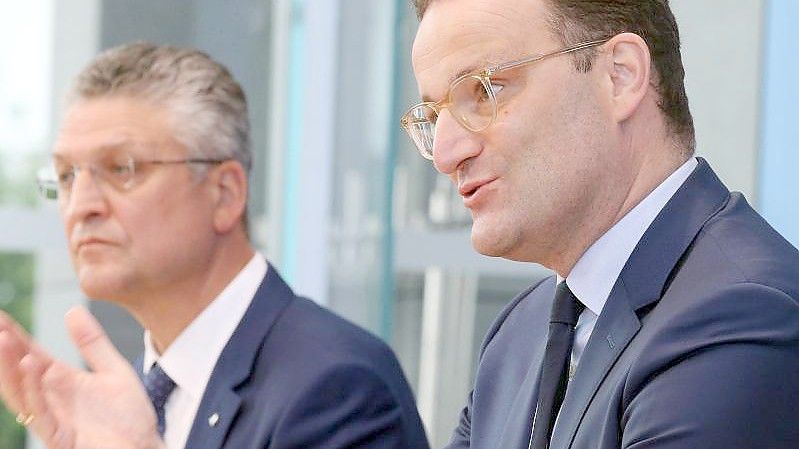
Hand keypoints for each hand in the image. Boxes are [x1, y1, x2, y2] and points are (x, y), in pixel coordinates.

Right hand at [0, 307, 164, 448]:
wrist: (146, 447)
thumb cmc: (129, 416)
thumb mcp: (112, 370)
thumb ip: (92, 343)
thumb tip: (71, 310)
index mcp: (62, 382)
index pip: (31, 355)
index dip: (16, 336)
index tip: (0, 316)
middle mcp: (52, 399)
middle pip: (20, 373)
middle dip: (5, 350)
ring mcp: (54, 419)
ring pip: (23, 394)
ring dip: (11, 369)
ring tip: (4, 340)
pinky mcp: (62, 439)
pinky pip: (42, 416)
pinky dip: (34, 394)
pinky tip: (32, 369)